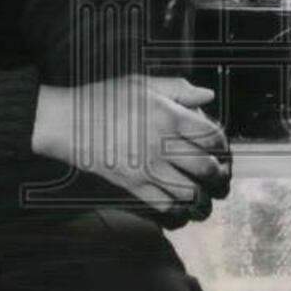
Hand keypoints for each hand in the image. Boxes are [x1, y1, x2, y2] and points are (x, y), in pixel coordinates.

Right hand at [33, 75, 230, 218]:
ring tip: (205, 189)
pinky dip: (178, 206)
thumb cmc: (104, 99)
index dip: (222, 142)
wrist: (69, 122)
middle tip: (219, 171)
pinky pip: (165, 205)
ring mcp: (148, 169)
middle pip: (206, 167)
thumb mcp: (142, 83)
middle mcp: (162, 145)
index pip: (210, 135)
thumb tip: (207, 95)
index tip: (220, 145)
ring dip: (202, 191)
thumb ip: (178, 88)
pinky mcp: (133, 186)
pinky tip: (181, 200)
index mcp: (168, 116)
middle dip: (218, 171)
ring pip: (190, 191)